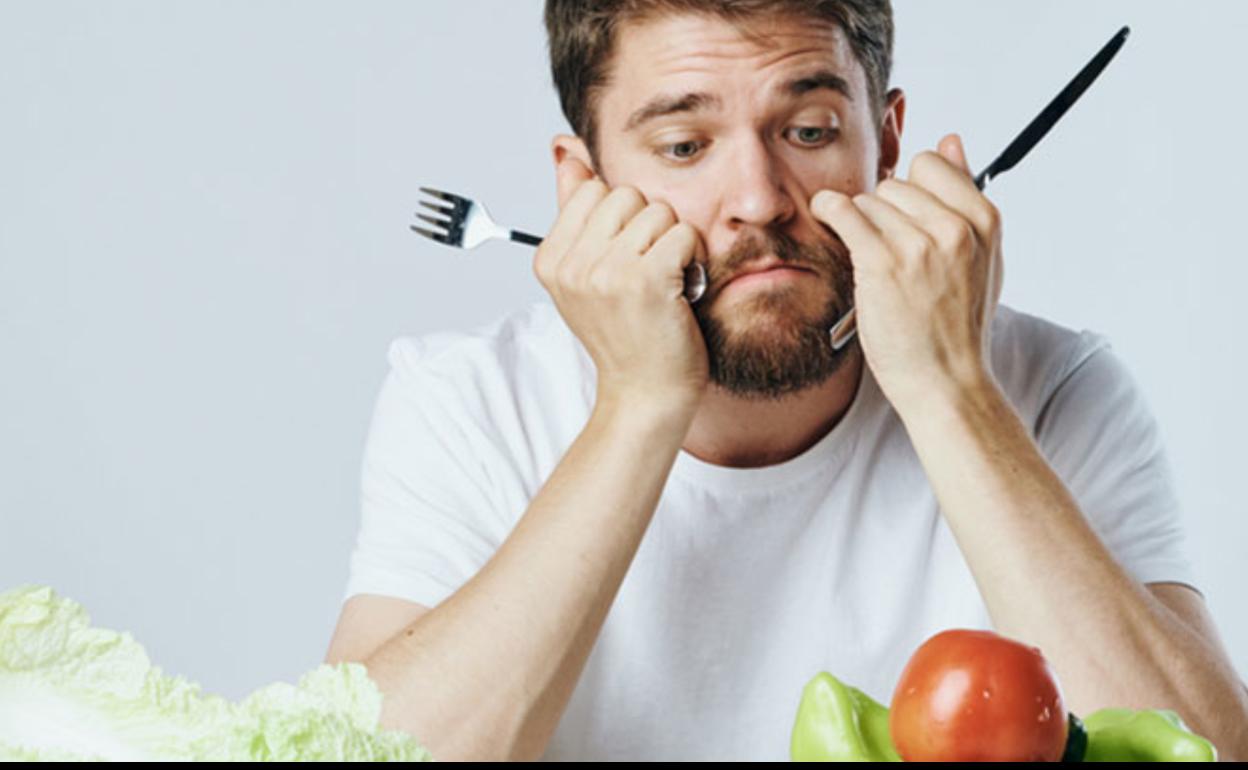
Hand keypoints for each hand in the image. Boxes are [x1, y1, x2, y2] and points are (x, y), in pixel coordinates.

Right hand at [535, 156, 709, 414]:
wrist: (645, 392)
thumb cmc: (625, 333)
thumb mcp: (586, 273)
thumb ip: (574, 211)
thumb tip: (567, 152)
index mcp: (549, 259)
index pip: (592, 189)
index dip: (620, 217)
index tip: (625, 257)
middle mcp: (571, 265)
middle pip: (625, 194)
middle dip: (647, 226)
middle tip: (648, 271)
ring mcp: (605, 272)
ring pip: (656, 211)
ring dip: (671, 243)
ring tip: (665, 281)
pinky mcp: (645, 281)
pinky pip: (681, 233)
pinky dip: (692, 257)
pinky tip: (682, 287)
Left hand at [810, 134, 1003, 412]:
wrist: (945, 381)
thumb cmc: (957, 324)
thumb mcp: (982, 258)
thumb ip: (965, 197)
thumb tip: (951, 140)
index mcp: (984, 221)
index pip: (931, 164)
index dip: (910, 189)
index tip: (901, 216)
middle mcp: (954, 228)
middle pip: (896, 184)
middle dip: (884, 211)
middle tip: (886, 251)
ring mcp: (918, 245)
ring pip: (869, 201)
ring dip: (861, 225)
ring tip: (872, 261)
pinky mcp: (882, 264)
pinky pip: (844, 212)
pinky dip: (828, 210)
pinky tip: (825, 216)